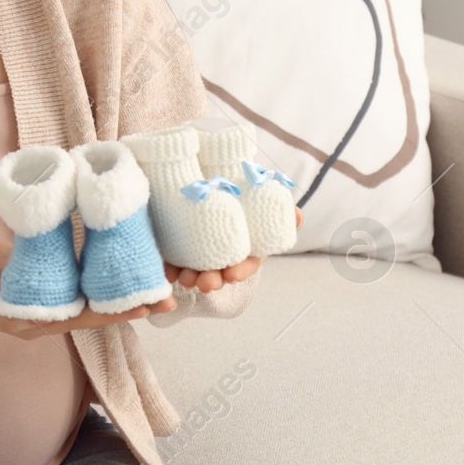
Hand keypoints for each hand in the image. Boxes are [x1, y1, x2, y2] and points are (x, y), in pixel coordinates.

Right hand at [0, 236, 175, 339]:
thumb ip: (1, 303)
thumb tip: (35, 312)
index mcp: (35, 321)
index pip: (83, 319)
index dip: (114, 315)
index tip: (143, 308)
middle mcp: (50, 313)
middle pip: (99, 311)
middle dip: (132, 305)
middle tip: (168, 300)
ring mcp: (52, 297)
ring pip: (97, 297)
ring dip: (127, 291)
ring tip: (162, 284)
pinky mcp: (52, 278)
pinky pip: (85, 280)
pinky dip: (110, 276)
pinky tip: (132, 266)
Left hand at [167, 205, 301, 291]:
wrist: (211, 182)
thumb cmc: (243, 197)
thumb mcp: (263, 202)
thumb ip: (282, 212)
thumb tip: (296, 215)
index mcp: (244, 248)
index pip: (244, 264)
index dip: (239, 271)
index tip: (231, 274)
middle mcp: (222, 255)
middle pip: (218, 272)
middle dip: (211, 280)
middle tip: (204, 283)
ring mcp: (199, 254)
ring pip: (195, 270)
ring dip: (189, 277)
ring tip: (184, 277)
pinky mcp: (178, 248)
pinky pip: (173, 262)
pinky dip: (169, 268)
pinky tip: (167, 270)